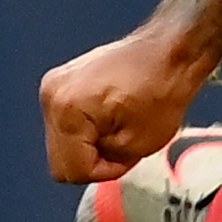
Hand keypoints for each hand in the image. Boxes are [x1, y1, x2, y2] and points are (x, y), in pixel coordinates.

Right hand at [40, 22, 217, 183]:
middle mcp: (52, 94)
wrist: (169, 50)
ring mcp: (54, 84)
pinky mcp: (62, 80)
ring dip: (87, 144)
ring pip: (60, 142)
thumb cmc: (162, 86)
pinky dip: (85, 128)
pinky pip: (65, 122)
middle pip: (59, 158)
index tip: (124, 159)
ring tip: (118, 128)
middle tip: (121, 148)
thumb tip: (94, 162)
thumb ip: (108, 162)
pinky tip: (109, 117)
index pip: (71, 169)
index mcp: (68, 109)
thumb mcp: (139, 144)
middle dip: (92, 159)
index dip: (103, 171)